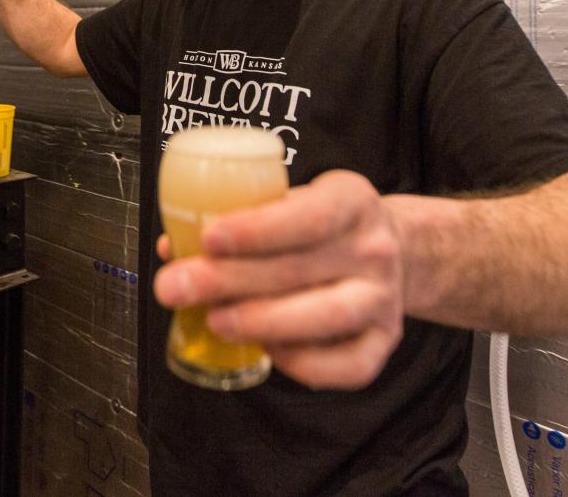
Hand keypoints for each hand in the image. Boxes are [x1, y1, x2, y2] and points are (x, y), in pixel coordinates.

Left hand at [153, 170, 403, 389]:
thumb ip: (238, 220)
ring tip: (214, 321)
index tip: (208, 238)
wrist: (395, 251)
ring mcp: (384, 297)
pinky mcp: (387, 340)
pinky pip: (349, 366)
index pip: (308, 215)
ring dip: (262, 321)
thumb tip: (173, 248)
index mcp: (351, 201)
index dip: (256, 229)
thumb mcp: (290, 203)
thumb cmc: (321, 227)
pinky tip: (265, 351)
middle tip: (176, 287)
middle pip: (300, 269)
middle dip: (228, 281)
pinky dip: (303, 363)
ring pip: (327, 316)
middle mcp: (373, 249)